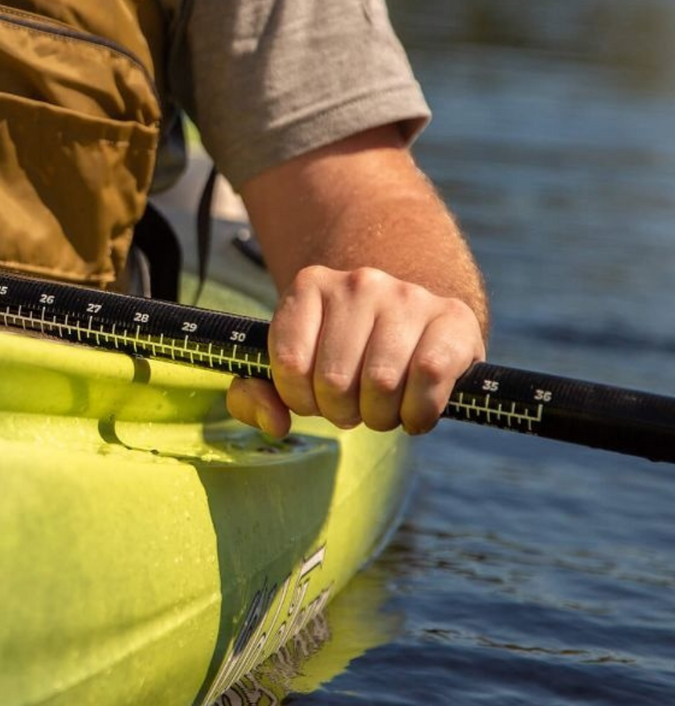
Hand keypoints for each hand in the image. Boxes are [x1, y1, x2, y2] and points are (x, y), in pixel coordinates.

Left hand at [225, 264, 485, 438]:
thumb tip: (274, 423)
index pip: (288, 363)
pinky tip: (413, 414)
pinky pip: (430, 377)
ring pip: (382, 382)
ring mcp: (407, 296)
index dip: (298, 398)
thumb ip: (253, 396)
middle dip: (339, 412)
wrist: (408, 325)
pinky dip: (418, 413)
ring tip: (380, 409)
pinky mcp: (452, 318)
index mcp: (309, 286)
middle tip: (351, 408)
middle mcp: (358, 282)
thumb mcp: (287, 369)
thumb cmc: (338, 355)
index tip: (312, 399)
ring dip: (379, 417)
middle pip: (334, 380)